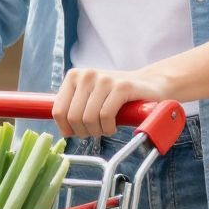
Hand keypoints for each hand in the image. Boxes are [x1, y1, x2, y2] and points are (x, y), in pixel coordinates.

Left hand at [52, 67, 172, 138]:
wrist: (149, 85)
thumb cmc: (117, 96)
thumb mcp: (90, 98)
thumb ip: (73, 108)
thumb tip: (63, 130)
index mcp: (74, 76)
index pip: (58, 110)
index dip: (65, 128)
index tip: (75, 133)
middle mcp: (87, 75)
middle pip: (73, 117)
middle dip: (84, 132)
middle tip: (96, 132)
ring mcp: (105, 79)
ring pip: (89, 119)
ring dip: (98, 131)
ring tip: (106, 128)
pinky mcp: (122, 87)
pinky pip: (105, 116)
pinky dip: (108, 128)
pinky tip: (113, 126)